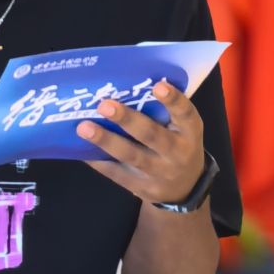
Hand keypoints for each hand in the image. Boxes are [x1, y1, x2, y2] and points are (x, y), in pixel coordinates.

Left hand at [78, 82, 208, 204]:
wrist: (185, 188)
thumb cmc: (179, 146)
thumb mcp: (183, 129)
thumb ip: (165, 112)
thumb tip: (128, 86)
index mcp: (190, 132)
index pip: (185, 113)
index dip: (173, 100)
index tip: (157, 86)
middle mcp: (178, 152)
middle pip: (151, 135)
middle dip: (127, 120)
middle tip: (104, 105)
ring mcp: (161, 173)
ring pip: (131, 156)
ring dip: (106, 140)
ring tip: (84, 127)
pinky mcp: (143, 188)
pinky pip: (118, 174)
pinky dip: (99, 161)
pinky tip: (82, 150)